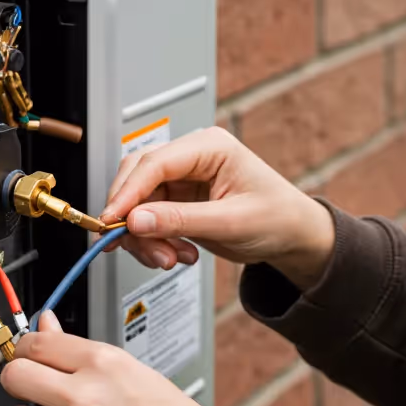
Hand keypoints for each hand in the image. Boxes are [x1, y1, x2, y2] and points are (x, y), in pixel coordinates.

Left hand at [2, 311, 240, 405]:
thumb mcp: (138, 374)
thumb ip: (83, 353)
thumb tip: (47, 327)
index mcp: (104, 365)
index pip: (35, 342)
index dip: (26, 347)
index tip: (28, 354)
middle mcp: (83, 398)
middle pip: (13, 377)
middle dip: (21, 381)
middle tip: (35, 388)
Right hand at [101, 127, 335, 289]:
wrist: (294, 236)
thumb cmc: (278, 218)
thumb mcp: (230, 223)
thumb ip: (180, 221)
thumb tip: (135, 220)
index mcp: (210, 147)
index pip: (155, 162)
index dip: (128, 192)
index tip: (112, 220)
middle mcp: (192, 158)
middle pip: (138, 179)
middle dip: (133, 218)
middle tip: (134, 246)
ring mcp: (183, 180)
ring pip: (138, 203)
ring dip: (145, 236)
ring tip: (169, 258)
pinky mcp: (178, 201)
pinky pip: (148, 219)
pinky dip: (154, 241)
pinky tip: (173, 254)